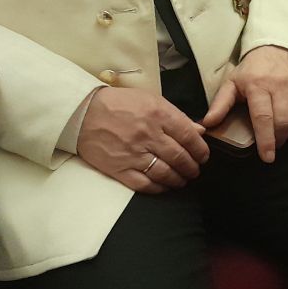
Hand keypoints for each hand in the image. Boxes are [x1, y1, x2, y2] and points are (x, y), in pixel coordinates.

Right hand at [77, 87, 209, 193]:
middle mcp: (148, 135)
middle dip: (192, 166)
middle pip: (179, 157)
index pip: (188, 136)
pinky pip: (144, 184)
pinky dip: (159, 188)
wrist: (84, 113)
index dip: (200, 149)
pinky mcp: (119, 169)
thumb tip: (199, 130)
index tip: (203, 155)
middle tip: (195, 169)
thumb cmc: (119, 104)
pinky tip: (165, 186)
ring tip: (183, 179)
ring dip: (179, 179)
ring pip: (165, 173)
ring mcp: (133, 154)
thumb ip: (176, 116)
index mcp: (158, 114)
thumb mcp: (151, 100)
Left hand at [202, 46, 287, 163]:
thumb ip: (220, 104)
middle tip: (272, 147)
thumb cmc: (252, 69)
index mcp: (258, 85)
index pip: (263, 118)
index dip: (265, 140)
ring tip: (282, 136)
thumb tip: (208, 124)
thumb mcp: (232, 82)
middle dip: (278, 140)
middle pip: (283, 122)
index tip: (267, 157)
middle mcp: (281, 85)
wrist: (277, 45)